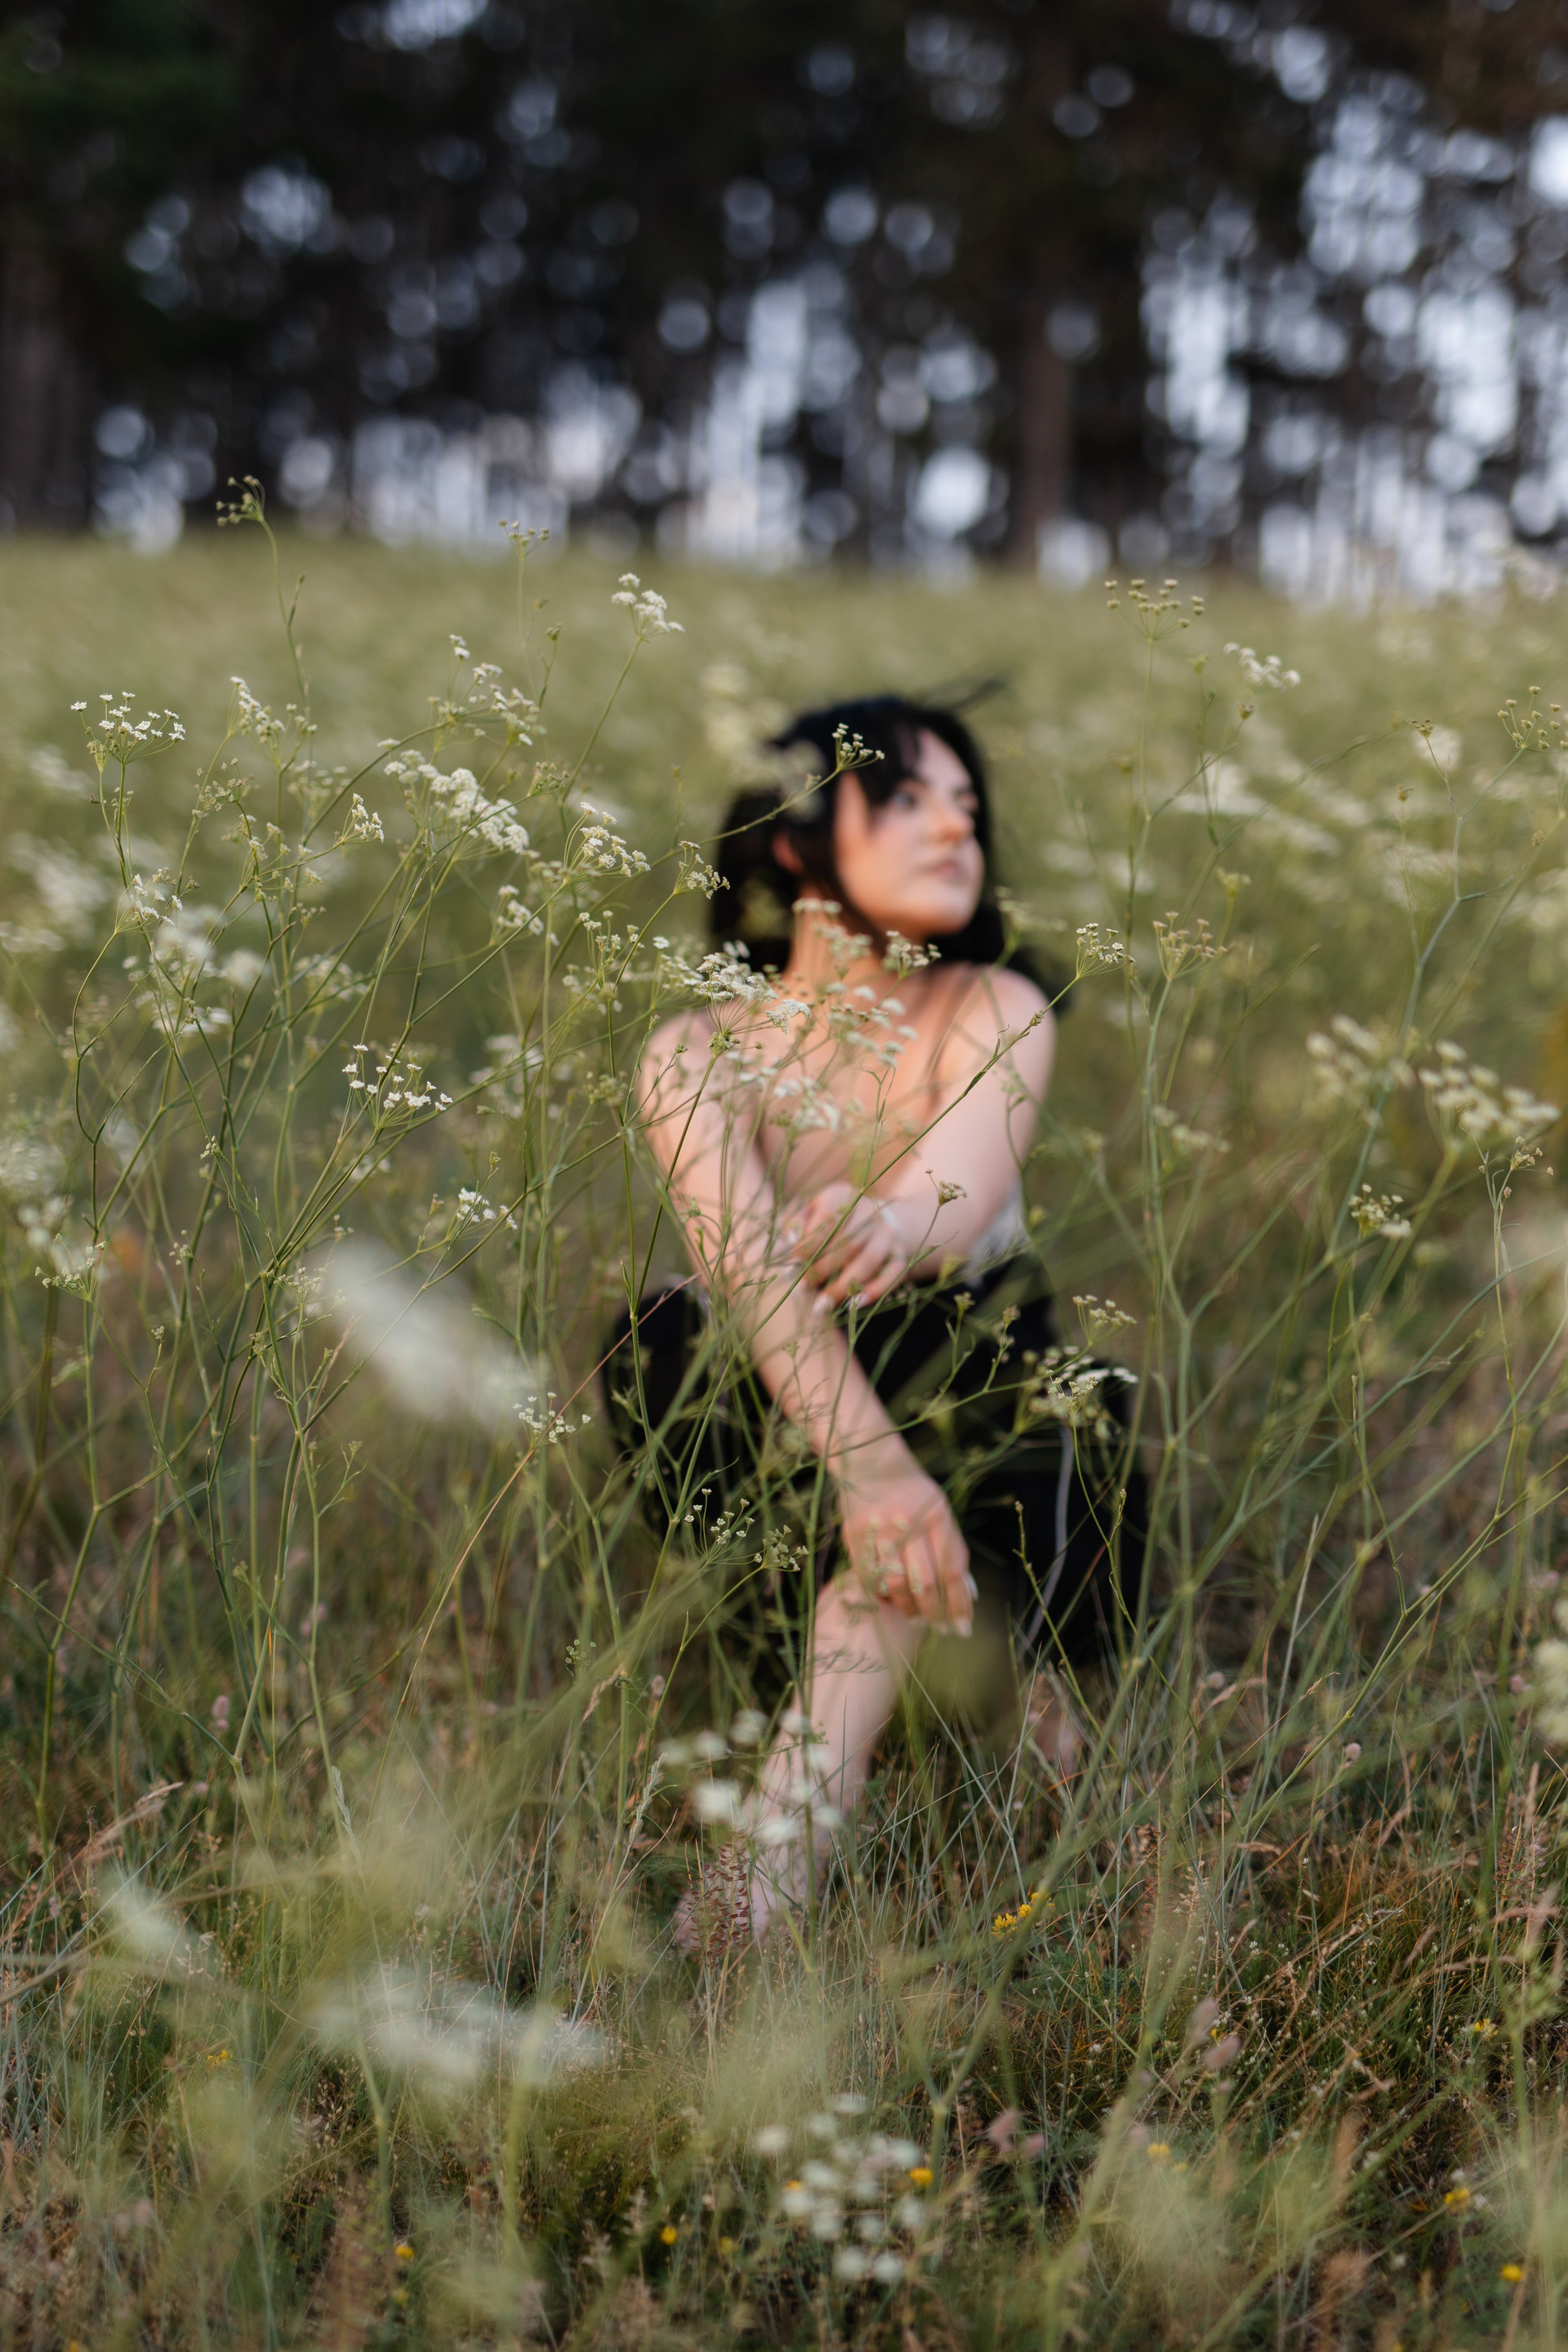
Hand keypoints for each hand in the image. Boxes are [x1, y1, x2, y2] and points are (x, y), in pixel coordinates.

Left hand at [790, 1182, 909, 1305]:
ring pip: (869, 1261)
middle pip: (848, 1243)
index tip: (794, 1266)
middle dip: (822, 1270)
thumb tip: (791, 1241)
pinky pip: (892, 1275)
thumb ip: (796, 1223)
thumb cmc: (832, 1220)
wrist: (877, 1219)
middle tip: (803, 1290)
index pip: (827, 1219)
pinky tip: (853, 1305)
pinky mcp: (900, 1255)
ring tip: (822, 1306)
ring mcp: (888, 1234)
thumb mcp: (811, 1212)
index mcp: (843, 1196)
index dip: (809, 1245)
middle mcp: (870, 1212)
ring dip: (843, 1286)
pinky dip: (873, 1292)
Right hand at [839, 1453, 973, 1635]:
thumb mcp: (941, 1511)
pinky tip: (890, 1600)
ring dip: (908, 1608)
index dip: (959, 1604)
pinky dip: (881, 1594)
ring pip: (896, 1584)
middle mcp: (909, 1522)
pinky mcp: (854, 1534)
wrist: (869, 1461)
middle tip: (939, 1628)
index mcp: (937, 1515)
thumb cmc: (913, 1491)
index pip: (953, 1570)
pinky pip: (869, 1577)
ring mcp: (879, 1528)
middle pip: (925, 1583)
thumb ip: (953, 1550)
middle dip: (935, 1614)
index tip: (963, 1629)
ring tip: (916, 1617)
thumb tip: (969, 1594)